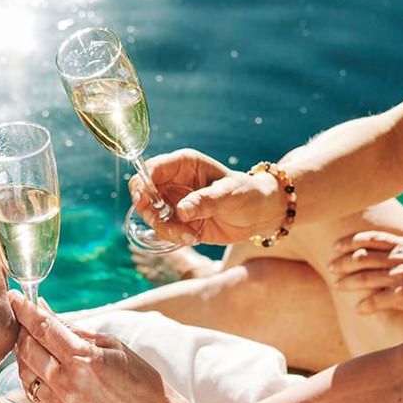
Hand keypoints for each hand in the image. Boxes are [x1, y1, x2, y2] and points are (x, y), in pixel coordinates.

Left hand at [9, 295, 209, 402]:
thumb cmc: (138, 379)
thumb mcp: (111, 345)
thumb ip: (74, 329)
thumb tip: (46, 311)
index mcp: (84, 360)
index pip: (43, 328)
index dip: (24, 309)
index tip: (15, 297)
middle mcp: (68, 385)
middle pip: (27, 349)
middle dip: (22, 330)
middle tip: (24, 319)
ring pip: (25, 373)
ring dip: (24, 355)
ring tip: (34, 344)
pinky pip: (33, 396)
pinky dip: (32, 378)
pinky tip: (42, 369)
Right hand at [129, 149, 286, 245]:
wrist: (260, 214)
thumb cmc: (248, 194)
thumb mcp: (230, 195)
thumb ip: (205, 201)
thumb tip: (181, 211)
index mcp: (184, 164)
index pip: (151, 168)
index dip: (143, 183)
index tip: (145, 201)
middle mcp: (174, 180)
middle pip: (142, 192)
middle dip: (148, 210)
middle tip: (161, 221)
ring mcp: (174, 201)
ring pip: (150, 215)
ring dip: (165, 228)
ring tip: (191, 236)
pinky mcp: (178, 220)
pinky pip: (162, 229)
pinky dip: (173, 237)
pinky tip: (193, 238)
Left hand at [327, 229, 402, 319]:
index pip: (373, 238)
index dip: (351, 240)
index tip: (336, 245)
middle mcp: (401, 258)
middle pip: (363, 256)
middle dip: (342, 260)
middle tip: (330, 266)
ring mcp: (402, 276)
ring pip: (365, 277)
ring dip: (348, 281)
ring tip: (336, 285)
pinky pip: (378, 300)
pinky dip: (366, 304)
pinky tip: (358, 309)